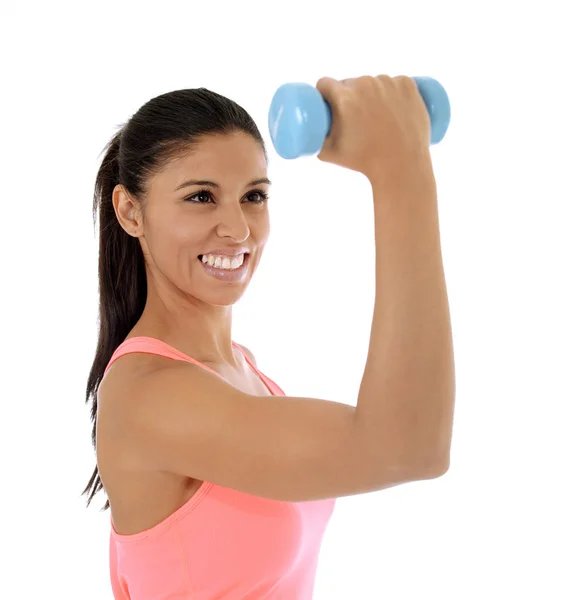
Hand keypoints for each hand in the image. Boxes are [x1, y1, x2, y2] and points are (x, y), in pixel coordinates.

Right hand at [315, 75, 432, 184]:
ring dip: (372, 93)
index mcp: (344, 98)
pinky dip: (393, 90)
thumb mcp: (330, 154)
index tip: (327, 101)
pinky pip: (395, 81)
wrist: (401, 165)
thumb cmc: (364, 161)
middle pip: (350, 83)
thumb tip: (307, 135)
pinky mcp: (408, 85)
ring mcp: (389, 82)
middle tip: (354, 116)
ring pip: (374, 82)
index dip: (324, 92)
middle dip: (349, 96)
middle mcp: (366, 84)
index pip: (325, 83)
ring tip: (376, 115)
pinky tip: (394, 105)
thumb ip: (314, 141)